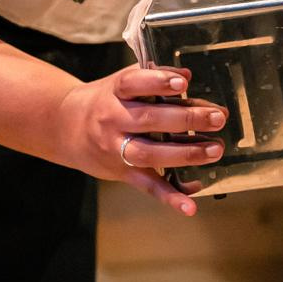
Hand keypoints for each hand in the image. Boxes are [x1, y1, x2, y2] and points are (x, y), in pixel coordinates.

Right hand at [55, 63, 227, 215]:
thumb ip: (152, 77)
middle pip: (149, 120)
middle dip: (186, 119)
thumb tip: (187, 75)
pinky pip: (147, 186)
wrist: (65, 127)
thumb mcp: (121, 82)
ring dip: (185, 154)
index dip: (157, 82)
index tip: (183, 83)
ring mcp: (116, 148)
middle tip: (217, 118)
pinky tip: (190, 206)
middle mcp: (113, 120)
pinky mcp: (122, 172)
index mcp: (114, 92)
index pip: (134, 83)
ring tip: (214, 150)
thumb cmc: (104, 101)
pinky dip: (170, 197)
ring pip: (150, 153)